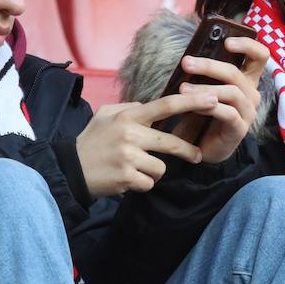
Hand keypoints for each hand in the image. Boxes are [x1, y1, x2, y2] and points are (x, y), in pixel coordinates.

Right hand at [74, 93, 213, 197]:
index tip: (214, 99)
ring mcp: (128, 156)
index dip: (192, 102)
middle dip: (188, 151)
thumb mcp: (105, 115)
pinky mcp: (126, 177)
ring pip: (161, 167)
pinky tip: (127, 180)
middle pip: (171, 143)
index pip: (166, 105)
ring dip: (153, 171)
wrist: (70, 168)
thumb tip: (148, 106)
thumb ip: (129, 109)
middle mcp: (130, 134)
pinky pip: (149, 182)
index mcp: (128, 116)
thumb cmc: (91, 141)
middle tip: (196, 155)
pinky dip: (142, 184)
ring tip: (135, 169)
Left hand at [166, 35, 267, 163]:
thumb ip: (204, 73)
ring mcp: (248, 112)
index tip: (227, 42)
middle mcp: (251, 94)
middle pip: (236, 73)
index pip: (260, 56)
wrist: (205, 146)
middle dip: (209, 65)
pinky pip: (228, 113)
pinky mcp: (240, 129)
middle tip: (186, 63)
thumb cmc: (204, 113)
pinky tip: (195, 107)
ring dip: (205, 88)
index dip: (248, 45)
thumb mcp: (205, 88)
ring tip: (182, 88)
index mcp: (246, 80)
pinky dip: (210, 108)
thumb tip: (188, 54)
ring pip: (232, 92)